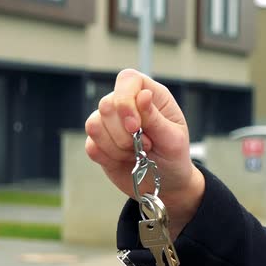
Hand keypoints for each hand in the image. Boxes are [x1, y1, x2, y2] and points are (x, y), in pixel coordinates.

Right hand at [85, 69, 204, 239]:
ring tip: (136, 154)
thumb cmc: (175, 158)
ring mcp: (111, 123)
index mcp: (151, 96)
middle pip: (107, 104)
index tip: (135, 126)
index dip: (125, 99)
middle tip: (145, 146)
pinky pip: (91, 145)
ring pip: (94, 124)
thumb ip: (156, 119)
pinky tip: (124, 161)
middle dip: (123, 133)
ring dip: (116, 147)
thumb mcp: (173, 140)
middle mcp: (128, 105)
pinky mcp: (100, 143)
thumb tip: (143, 94)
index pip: (128, 80)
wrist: (167, 185)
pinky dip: (108, 157)